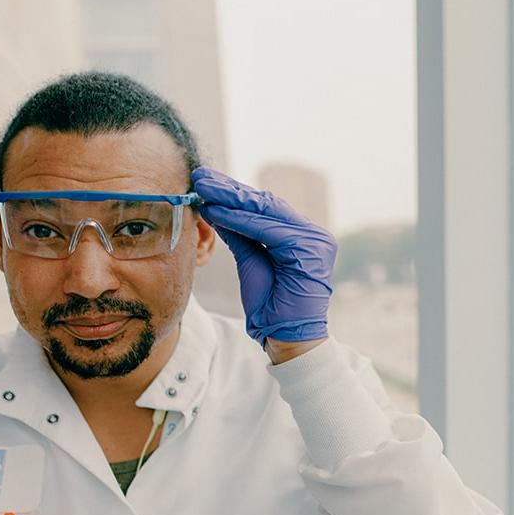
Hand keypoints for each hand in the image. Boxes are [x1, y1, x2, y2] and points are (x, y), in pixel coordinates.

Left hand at [190, 166, 336, 347]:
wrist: (286, 338)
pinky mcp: (308, 250)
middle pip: (265, 203)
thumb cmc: (270, 307)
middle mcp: (312, 234)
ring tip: (204, 188)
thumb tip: (216, 208)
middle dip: (229, 189)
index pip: (264, 208)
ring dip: (231, 199)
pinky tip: (217, 211)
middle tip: (200, 176)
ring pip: (266, 211)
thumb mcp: (251, 262)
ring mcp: (314, 240)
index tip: (205, 183)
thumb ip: (240, 235)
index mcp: (301, 236)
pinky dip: (240, 220)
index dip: (233, 194)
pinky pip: (267, 229)